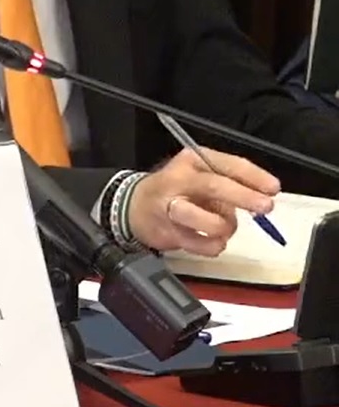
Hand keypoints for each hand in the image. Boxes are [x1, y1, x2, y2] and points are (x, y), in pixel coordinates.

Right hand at [126, 148, 279, 255]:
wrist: (132, 207)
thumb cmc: (176, 189)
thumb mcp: (199, 174)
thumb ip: (228, 182)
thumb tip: (260, 198)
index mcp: (192, 161)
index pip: (227, 164)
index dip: (253, 176)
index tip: (273, 188)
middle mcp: (179, 181)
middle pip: (214, 186)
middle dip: (244, 197)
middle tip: (265, 207)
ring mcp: (171, 207)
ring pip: (207, 221)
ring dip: (224, 227)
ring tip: (223, 228)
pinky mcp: (168, 231)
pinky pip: (202, 244)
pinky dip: (213, 245)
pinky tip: (210, 240)